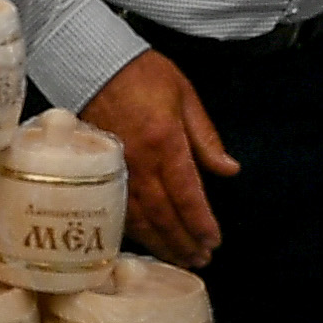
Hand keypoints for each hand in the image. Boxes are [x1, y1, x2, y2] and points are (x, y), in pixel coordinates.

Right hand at [83, 50, 240, 264]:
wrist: (92, 62)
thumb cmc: (144, 74)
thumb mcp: (185, 96)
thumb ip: (206, 137)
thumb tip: (230, 170)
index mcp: (165, 142)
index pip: (187, 194)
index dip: (201, 223)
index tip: (214, 241)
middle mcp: (139, 161)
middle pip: (163, 214)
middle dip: (183, 241)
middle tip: (200, 260)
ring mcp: (114, 169)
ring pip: (139, 218)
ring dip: (161, 243)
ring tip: (179, 259)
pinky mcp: (96, 171)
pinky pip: (116, 209)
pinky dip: (134, 231)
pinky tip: (147, 242)